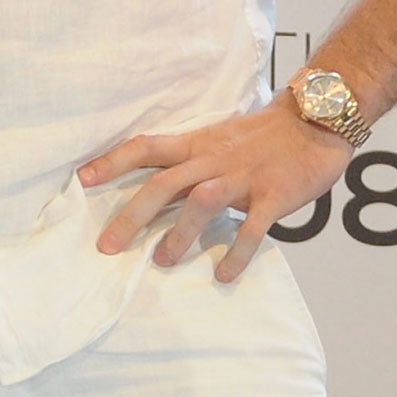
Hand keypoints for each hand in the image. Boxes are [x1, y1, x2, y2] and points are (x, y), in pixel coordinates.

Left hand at [78, 95, 352, 281]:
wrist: (314, 122)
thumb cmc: (260, 136)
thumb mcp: (216, 141)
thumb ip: (187, 164)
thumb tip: (152, 194)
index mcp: (195, 144)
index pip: (144, 148)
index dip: (112, 161)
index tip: (81, 180)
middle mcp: (212, 159)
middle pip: (163, 183)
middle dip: (132, 215)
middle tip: (107, 247)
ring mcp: (242, 176)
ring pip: (201, 202)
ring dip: (179, 233)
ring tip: (162, 261)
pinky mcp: (275, 194)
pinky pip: (253, 227)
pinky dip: (237, 252)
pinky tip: (223, 274)